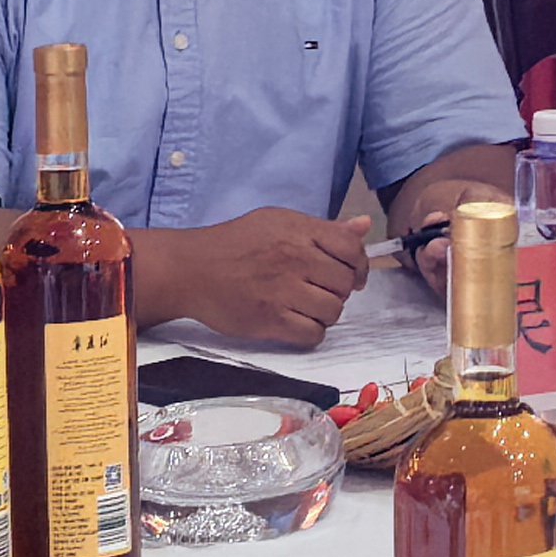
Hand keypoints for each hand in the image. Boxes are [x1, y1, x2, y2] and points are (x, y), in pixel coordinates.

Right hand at [159, 208, 371, 347]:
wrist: (191, 269)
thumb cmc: (235, 243)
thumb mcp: (278, 222)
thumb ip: (323, 228)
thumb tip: (364, 226)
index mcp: (298, 230)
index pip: (351, 247)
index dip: (358, 264)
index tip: (352, 275)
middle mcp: (294, 258)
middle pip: (344, 282)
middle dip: (339, 290)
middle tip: (321, 291)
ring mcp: (282, 290)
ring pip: (333, 310)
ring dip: (325, 313)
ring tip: (307, 307)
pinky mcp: (269, 320)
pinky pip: (312, 334)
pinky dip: (311, 332)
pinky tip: (297, 322)